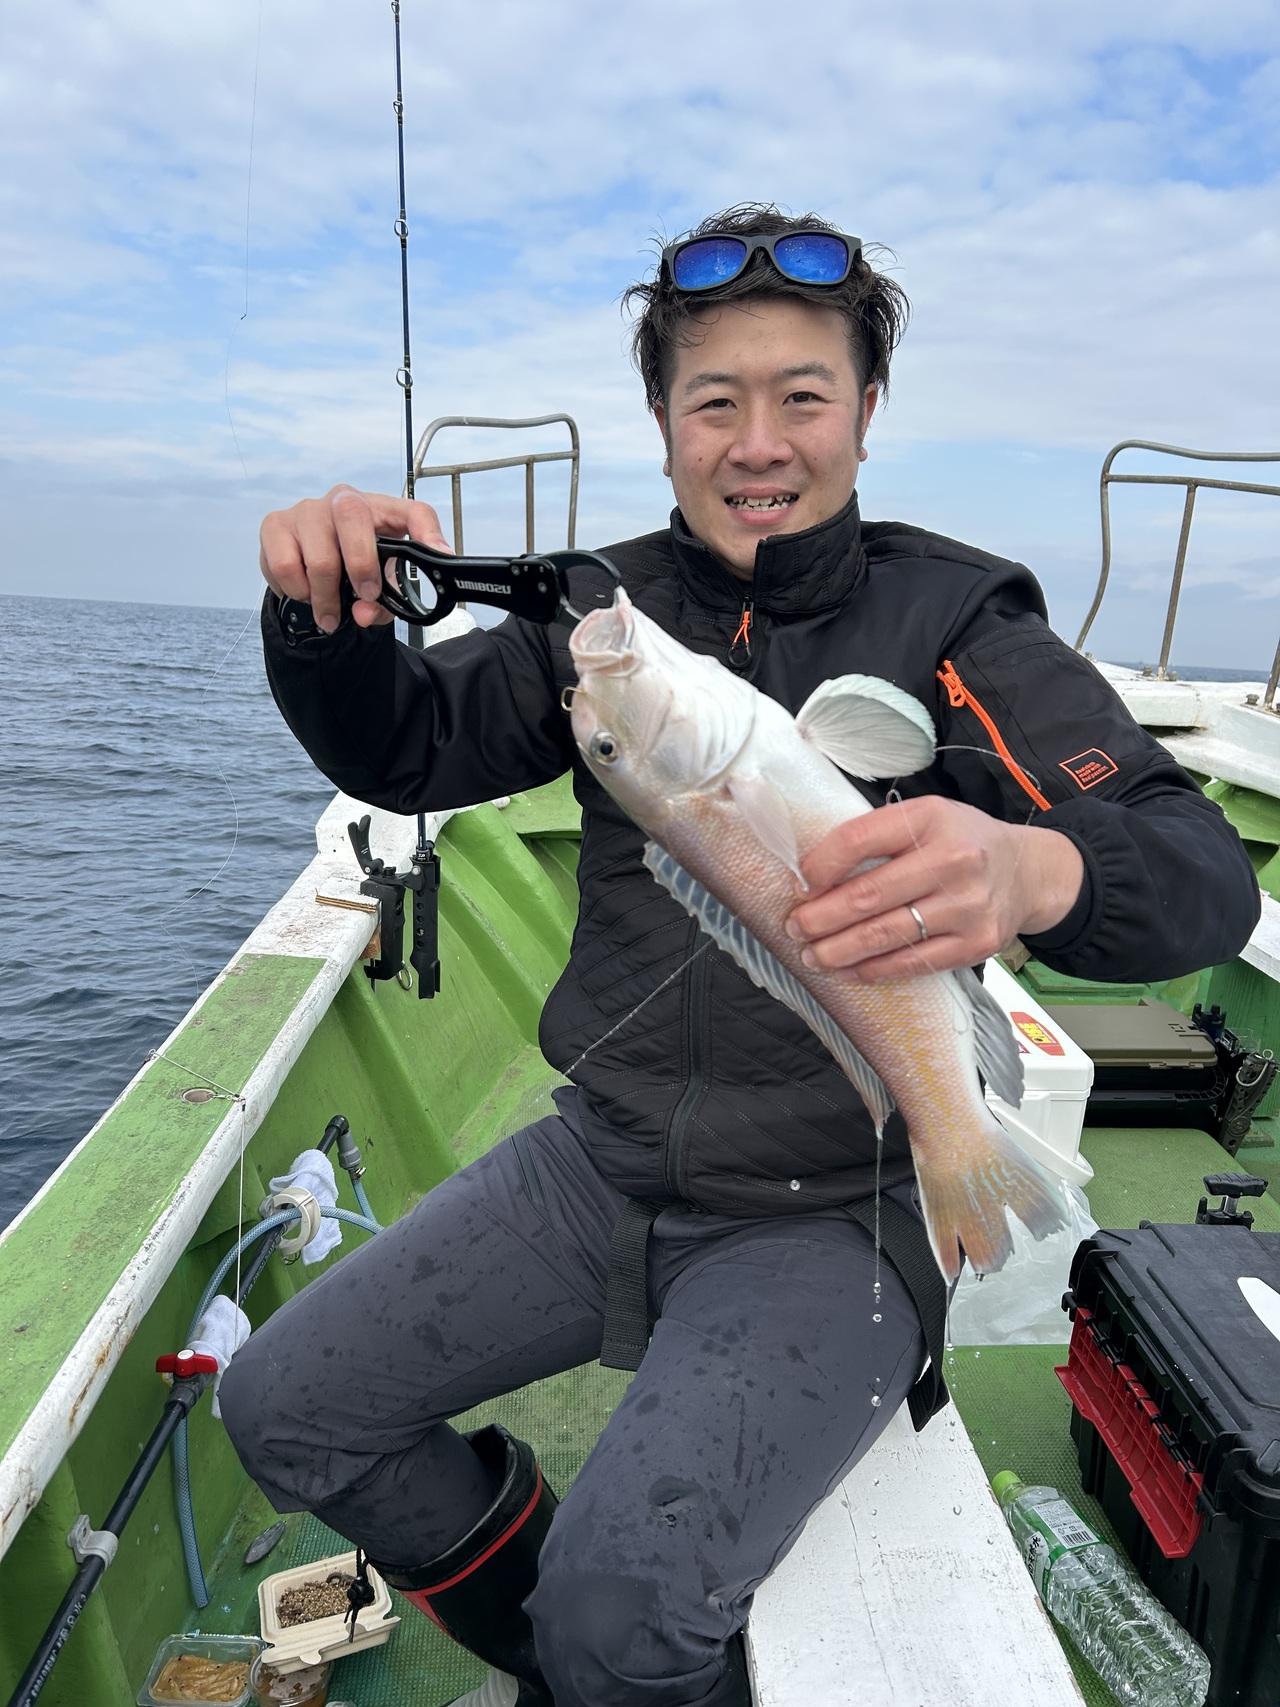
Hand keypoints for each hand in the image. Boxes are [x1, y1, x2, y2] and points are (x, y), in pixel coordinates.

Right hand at [259, 485, 451, 632]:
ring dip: (325, 598)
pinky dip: (296, 591)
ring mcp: (306, 510)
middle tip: (364, 598)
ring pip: (319, 558)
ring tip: (328, 611)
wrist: (310, 560)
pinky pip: (284, 567)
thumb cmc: (352, 565)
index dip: (428, 533)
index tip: (437, 556)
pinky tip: (304, 591)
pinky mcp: (274, 525)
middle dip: (362, 569)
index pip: (414, 511)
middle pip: (354, 518)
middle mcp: (343, 500)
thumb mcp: (379, 584)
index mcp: (380, 510)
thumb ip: (383, 603)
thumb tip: (364, 613)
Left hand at [784, 795, 1083, 982]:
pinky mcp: (977, 943)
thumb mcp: (925, 818)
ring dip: (838, 950)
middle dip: (820, 918)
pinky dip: (873, 970)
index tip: (800, 884)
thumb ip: (877, 837)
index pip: (858, 840)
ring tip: (812, 955)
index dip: (821, 866)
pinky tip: (848, 970)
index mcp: (929, 818)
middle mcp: (953, 860)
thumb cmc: (961, 842)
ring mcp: (968, 905)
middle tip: (794, 927)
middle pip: (867, 896)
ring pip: (885, 935)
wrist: (1027, 872)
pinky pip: (913, 963)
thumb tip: (813, 876)